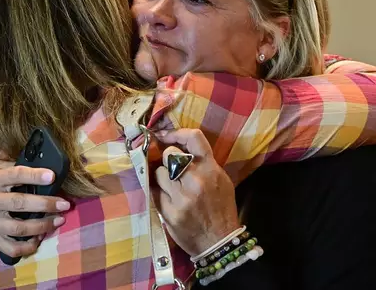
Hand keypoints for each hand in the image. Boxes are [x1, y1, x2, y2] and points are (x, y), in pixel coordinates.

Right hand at [0, 151, 70, 257]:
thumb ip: (7, 166)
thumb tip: (33, 159)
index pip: (14, 175)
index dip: (33, 175)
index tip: (51, 176)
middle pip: (20, 203)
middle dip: (45, 204)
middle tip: (64, 204)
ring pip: (19, 228)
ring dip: (42, 226)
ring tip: (58, 220)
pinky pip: (12, 247)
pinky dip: (27, 246)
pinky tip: (38, 239)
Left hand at [153, 129, 239, 256]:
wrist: (218, 242)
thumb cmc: (220, 209)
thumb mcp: (221, 181)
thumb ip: (203, 164)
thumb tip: (179, 148)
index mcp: (211, 169)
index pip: (193, 138)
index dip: (175, 132)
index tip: (163, 135)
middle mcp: (196, 180)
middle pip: (169, 154)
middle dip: (167, 159)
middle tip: (172, 170)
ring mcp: (181, 196)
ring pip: (158, 172)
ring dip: (161, 178)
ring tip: (171, 188)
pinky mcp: (168, 211)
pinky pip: (154, 192)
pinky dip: (158, 193)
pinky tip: (167, 199)